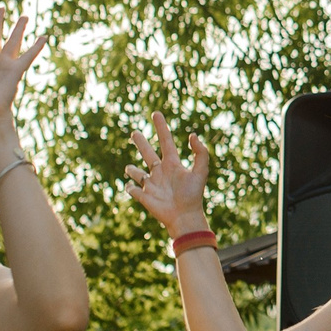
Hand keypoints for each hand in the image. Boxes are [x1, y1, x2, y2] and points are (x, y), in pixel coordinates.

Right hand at [124, 113, 210, 234]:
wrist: (185, 217)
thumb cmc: (193, 195)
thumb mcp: (200, 172)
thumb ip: (200, 153)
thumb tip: (192, 135)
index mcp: (172, 164)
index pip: (165, 141)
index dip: (161, 127)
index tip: (156, 113)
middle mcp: (161, 172)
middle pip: (148, 153)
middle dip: (140, 143)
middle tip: (134, 133)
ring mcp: (151, 184)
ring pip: (138, 173)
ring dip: (132, 170)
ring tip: (129, 168)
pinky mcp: (144, 197)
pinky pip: (133, 190)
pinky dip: (130, 187)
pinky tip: (131, 186)